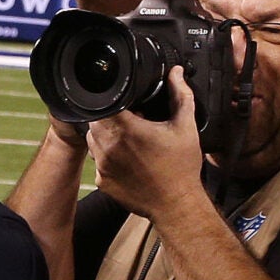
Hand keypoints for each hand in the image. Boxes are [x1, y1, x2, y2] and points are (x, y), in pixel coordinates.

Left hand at [85, 66, 206, 219]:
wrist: (176, 205)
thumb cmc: (181, 169)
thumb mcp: (185, 127)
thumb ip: (180, 95)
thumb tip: (176, 73)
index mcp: (126, 129)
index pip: (104, 102)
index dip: (113, 98)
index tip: (127, 102)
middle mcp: (108, 146)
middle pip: (96, 119)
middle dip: (110, 116)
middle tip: (132, 120)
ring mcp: (102, 166)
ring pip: (93, 139)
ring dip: (107, 135)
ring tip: (130, 140)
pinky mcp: (102, 181)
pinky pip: (98, 161)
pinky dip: (109, 157)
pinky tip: (129, 160)